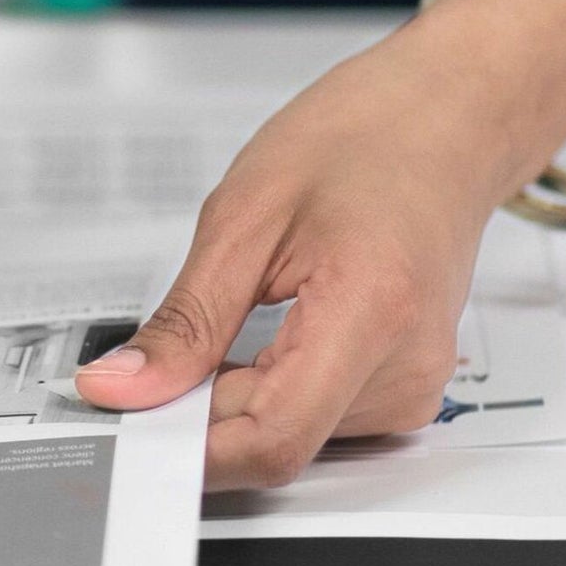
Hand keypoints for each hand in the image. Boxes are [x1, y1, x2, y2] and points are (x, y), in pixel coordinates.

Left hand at [73, 0, 565, 489]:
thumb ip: (186, 321)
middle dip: (199, 406)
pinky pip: (311, 416)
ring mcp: (412, 388)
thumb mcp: (243, 216)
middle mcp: (405, 371)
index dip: (187, 443)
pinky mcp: (404, 392)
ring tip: (247, 304)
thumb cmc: (360, 145)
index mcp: (371, 314)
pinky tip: (273, 322)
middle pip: (273, 439)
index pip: (272, 439)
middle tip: (167, 339)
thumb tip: (123, 388)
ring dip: (234, 392)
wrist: (442, 123)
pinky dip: (267, 384)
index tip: (130, 416)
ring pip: (286, 433)